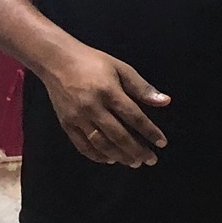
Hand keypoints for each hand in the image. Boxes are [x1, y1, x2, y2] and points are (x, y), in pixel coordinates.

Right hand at [41, 45, 169, 166]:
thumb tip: (165, 102)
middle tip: (150, 160)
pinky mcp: (66, 124)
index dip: (150, 132)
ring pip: (101, 144)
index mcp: (109, 92)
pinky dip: (97, 156)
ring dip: (120, 156)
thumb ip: (142, 88)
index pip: (134, 117)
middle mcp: (93, 107)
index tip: (162, 143)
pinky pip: (82, 145)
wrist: (56, 60)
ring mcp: (77, 118)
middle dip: (137, 150)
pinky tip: (110, 159)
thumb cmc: (93, 62)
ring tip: (134, 162)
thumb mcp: (121, 68)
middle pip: (119, 135)